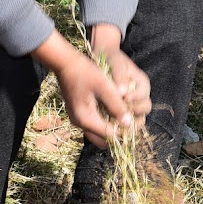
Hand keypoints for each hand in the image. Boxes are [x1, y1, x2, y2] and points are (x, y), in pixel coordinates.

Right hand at [32, 30, 132, 147]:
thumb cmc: (86, 72)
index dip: (125, 131)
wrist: (66, 63)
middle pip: (104, 140)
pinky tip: (115, 111)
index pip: (110, 135)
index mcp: (85, 118)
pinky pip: (95, 126)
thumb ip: (116, 106)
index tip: (136, 121)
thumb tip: (128, 124)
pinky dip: (106, 123)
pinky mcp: (79, 114)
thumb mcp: (104, 86)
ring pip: (99, 134)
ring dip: (113, 129)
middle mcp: (80, 123)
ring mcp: (78, 120)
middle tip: (131, 121)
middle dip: (119, 134)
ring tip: (125, 116)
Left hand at [90, 24, 151, 126]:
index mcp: (142, 83)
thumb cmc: (111, 58)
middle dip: (134, 112)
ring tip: (115, 122)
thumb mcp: (116, 63)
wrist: (102, 58)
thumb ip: (120, 77)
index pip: (144, 95)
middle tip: (120, 112)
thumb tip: (122, 93)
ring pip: (138, 117)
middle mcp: (141, 94)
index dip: (135, 99)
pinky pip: (126, 120)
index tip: (123, 99)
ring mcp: (133, 103)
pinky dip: (120, 123)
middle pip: (145, 108)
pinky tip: (109, 124)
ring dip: (128, 121)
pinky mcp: (123, 109)